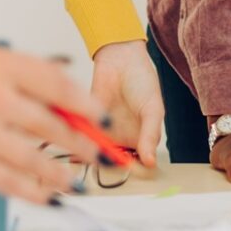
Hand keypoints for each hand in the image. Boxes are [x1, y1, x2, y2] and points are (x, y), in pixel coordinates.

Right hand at [0, 44, 107, 202]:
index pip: (60, 86)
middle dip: (81, 142)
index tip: (102, 117)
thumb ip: (13, 74)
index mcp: (4, 66)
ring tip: (75, 180)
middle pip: (55, 124)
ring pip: (36, 157)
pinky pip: (7, 181)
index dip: (87, 105)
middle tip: (96, 153)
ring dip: (60, 172)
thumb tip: (54, 94)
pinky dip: (32, 190)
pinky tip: (46, 196)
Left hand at [90, 40, 162, 167]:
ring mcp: (104, 131)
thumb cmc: (142, 81)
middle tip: (106, 166)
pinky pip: (82, 137)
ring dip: (91, 156)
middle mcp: (122, 139)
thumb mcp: (153, 108)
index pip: (137, 165)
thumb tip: (151, 161)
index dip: (131, 173)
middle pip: (114, 163)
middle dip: (108, 167)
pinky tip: (77, 146)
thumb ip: (151, 134)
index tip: (126, 173)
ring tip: (90, 157)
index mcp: (142, 139)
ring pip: (97, 152)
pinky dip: (78, 142)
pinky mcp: (87, 121)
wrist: (121, 57)